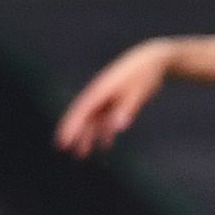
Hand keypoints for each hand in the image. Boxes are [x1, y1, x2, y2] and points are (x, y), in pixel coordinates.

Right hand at [55, 41, 168, 156]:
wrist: (153, 60)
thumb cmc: (143, 75)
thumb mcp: (137, 92)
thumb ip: (126, 109)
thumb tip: (115, 128)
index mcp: (100, 89)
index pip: (81, 111)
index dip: (70, 127)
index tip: (62, 141)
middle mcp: (99, 94)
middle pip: (83, 116)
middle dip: (74, 133)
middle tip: (65, 150)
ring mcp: (107, 97)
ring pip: (93, 119)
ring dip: (88, 136)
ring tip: (81, 154)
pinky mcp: (115, 100)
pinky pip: (105, 118)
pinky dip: (104, 132)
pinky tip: (106, 145)